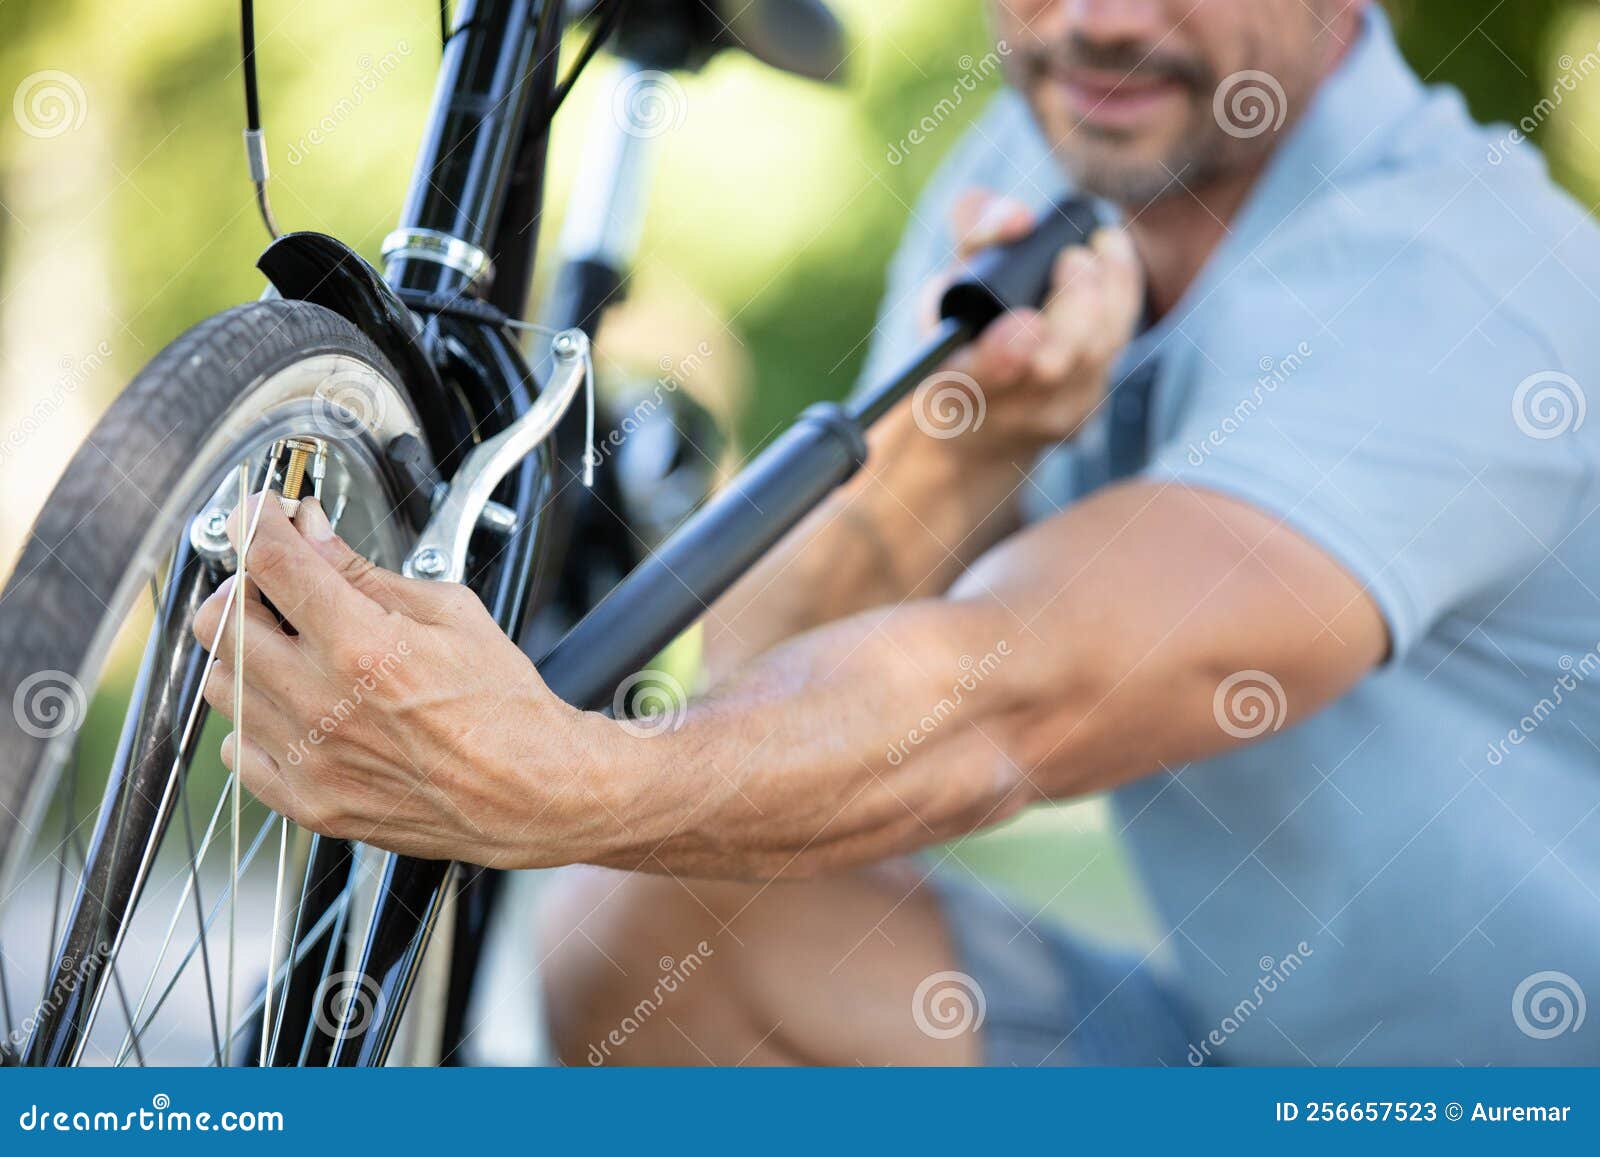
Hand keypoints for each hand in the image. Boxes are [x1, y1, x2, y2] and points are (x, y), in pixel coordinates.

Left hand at [191, 494, 630, 867]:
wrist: (532, 793)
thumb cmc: (504, 707)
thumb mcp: (450, 614)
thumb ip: (366, 574)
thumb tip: (312, 533)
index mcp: (362, 645)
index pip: (270, 562)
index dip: (256, 523)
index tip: (260, 515)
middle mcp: (323, 703)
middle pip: (219, 621)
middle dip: (242, 587)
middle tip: (275, 585)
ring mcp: (309, 758)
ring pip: (220, 683)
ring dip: (246, 655)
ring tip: (292, 653)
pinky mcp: (307, 802)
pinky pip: (236, 749)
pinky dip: (255, 722)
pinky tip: (299, 710)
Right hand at [913, 189, 1143, 459]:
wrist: (979, 420)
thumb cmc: (961, 333)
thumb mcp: (948, 275)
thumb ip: (972, 229)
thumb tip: (1019, 221)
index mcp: (951, 383)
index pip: (977, 380)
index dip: (1003, 355)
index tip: (1027, 320)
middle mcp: (1000, 411)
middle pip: (1050, 366)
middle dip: (1072, 306)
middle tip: (1073, 256)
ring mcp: (1049, 416)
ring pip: (1093, 352)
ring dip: (1106, 290)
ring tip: (1102, 243)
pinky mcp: (1087, 406)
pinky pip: (1115, 347)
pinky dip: (1121, 295)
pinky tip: (1113, 256)